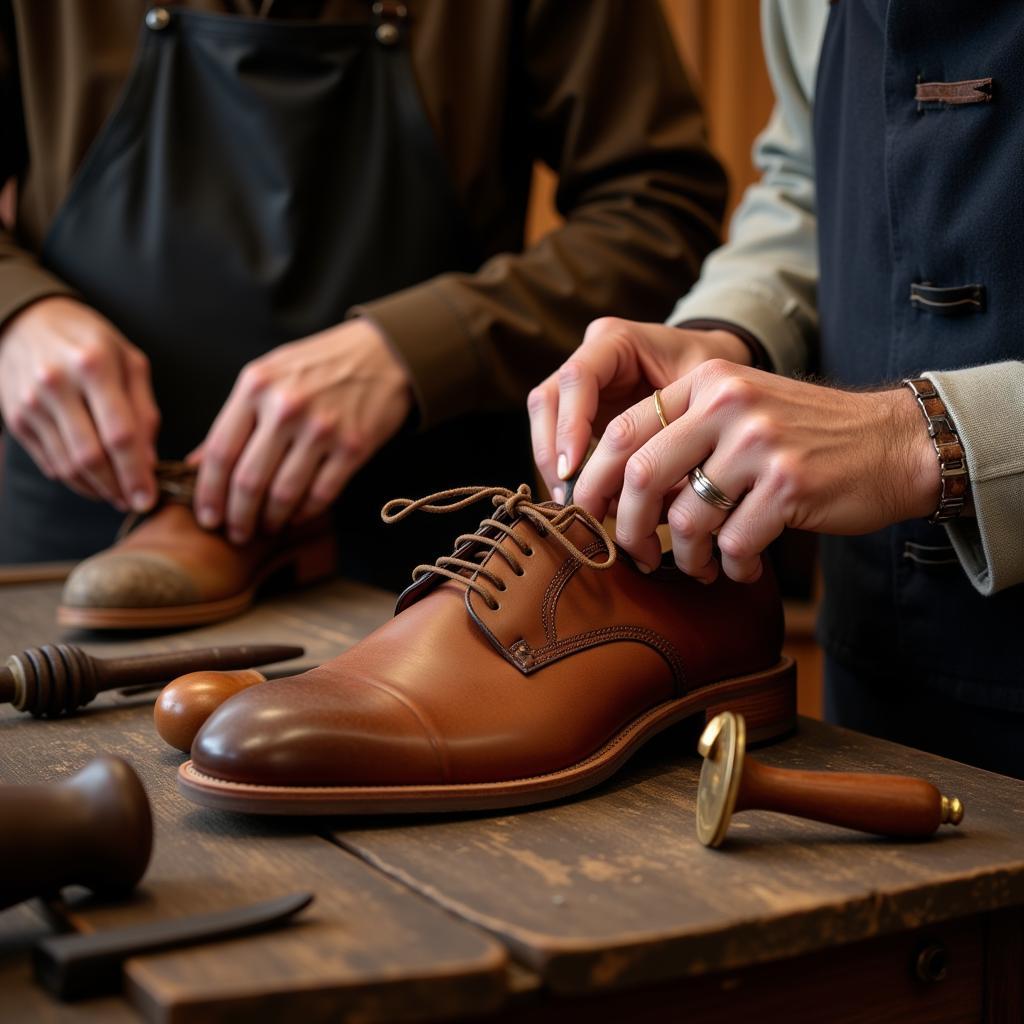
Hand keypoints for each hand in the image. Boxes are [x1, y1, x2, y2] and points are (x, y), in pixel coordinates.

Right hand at [0, 297, 158, 510]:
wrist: (28, 323)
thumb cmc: (92, 343)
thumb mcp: (130, 362)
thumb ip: (144, 410)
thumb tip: (150, 462)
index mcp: (94, 366)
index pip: (119, 434)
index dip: (136, 473)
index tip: (148, 498)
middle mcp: (57, 385)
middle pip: (90, 456)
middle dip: (117, 488)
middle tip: (134, 501)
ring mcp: (31, 404)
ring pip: (67, 465)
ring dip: (96, 489)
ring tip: (117, 494)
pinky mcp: (16, 419)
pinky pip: (49, 462)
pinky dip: (74, 480)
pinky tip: (94, 481)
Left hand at [193, 319, 411, 543]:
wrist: (383, 353)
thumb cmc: (320, 364)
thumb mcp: (269, 375)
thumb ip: (235, 418)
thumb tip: (195, 464)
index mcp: (256, 385)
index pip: (219, 451)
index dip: (209, 493)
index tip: (207, 517)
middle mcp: (286, 407)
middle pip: (248, 480)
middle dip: (237, 517)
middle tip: (235, 534)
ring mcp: (322, 428)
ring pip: (284, 493)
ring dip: (271, 520)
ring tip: (265, 527)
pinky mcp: (353, 446)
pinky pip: (321, 494)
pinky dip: (305, 512)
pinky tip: (296, 516)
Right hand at [527, 317, 751, 502]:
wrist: (718, 381)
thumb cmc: (715, 384)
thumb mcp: (704, 399)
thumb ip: (675, 432)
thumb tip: (650, 490)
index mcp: (617, 340)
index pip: (577, 377)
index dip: (570, 425)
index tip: (574, 469)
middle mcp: (590, 356)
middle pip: (547, 399)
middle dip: (552, 451)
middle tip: (568, 495)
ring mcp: (580, 384)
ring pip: (544, 421)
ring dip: (552, 464)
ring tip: (573, 504)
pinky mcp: (580, 411)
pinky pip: (557, 439)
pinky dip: (565, 469)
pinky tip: (581, 498)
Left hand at [574, 360, 938, 580]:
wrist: (895, 443)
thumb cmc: (805, 438)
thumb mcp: (741, 411)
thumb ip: (684, 436)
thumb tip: (617, 494)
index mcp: (708, 381)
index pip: (623, 429)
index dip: (594, 480)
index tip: (591, 515)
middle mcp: (729, 403)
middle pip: (641, 474)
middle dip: (628, 527)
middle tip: (636, 553)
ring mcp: (760, 443)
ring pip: (687, 518)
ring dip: (686, 556)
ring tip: (699, 566)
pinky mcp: (789, 486)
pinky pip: (733, 544)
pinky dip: (731, 567)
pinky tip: (743, 568)